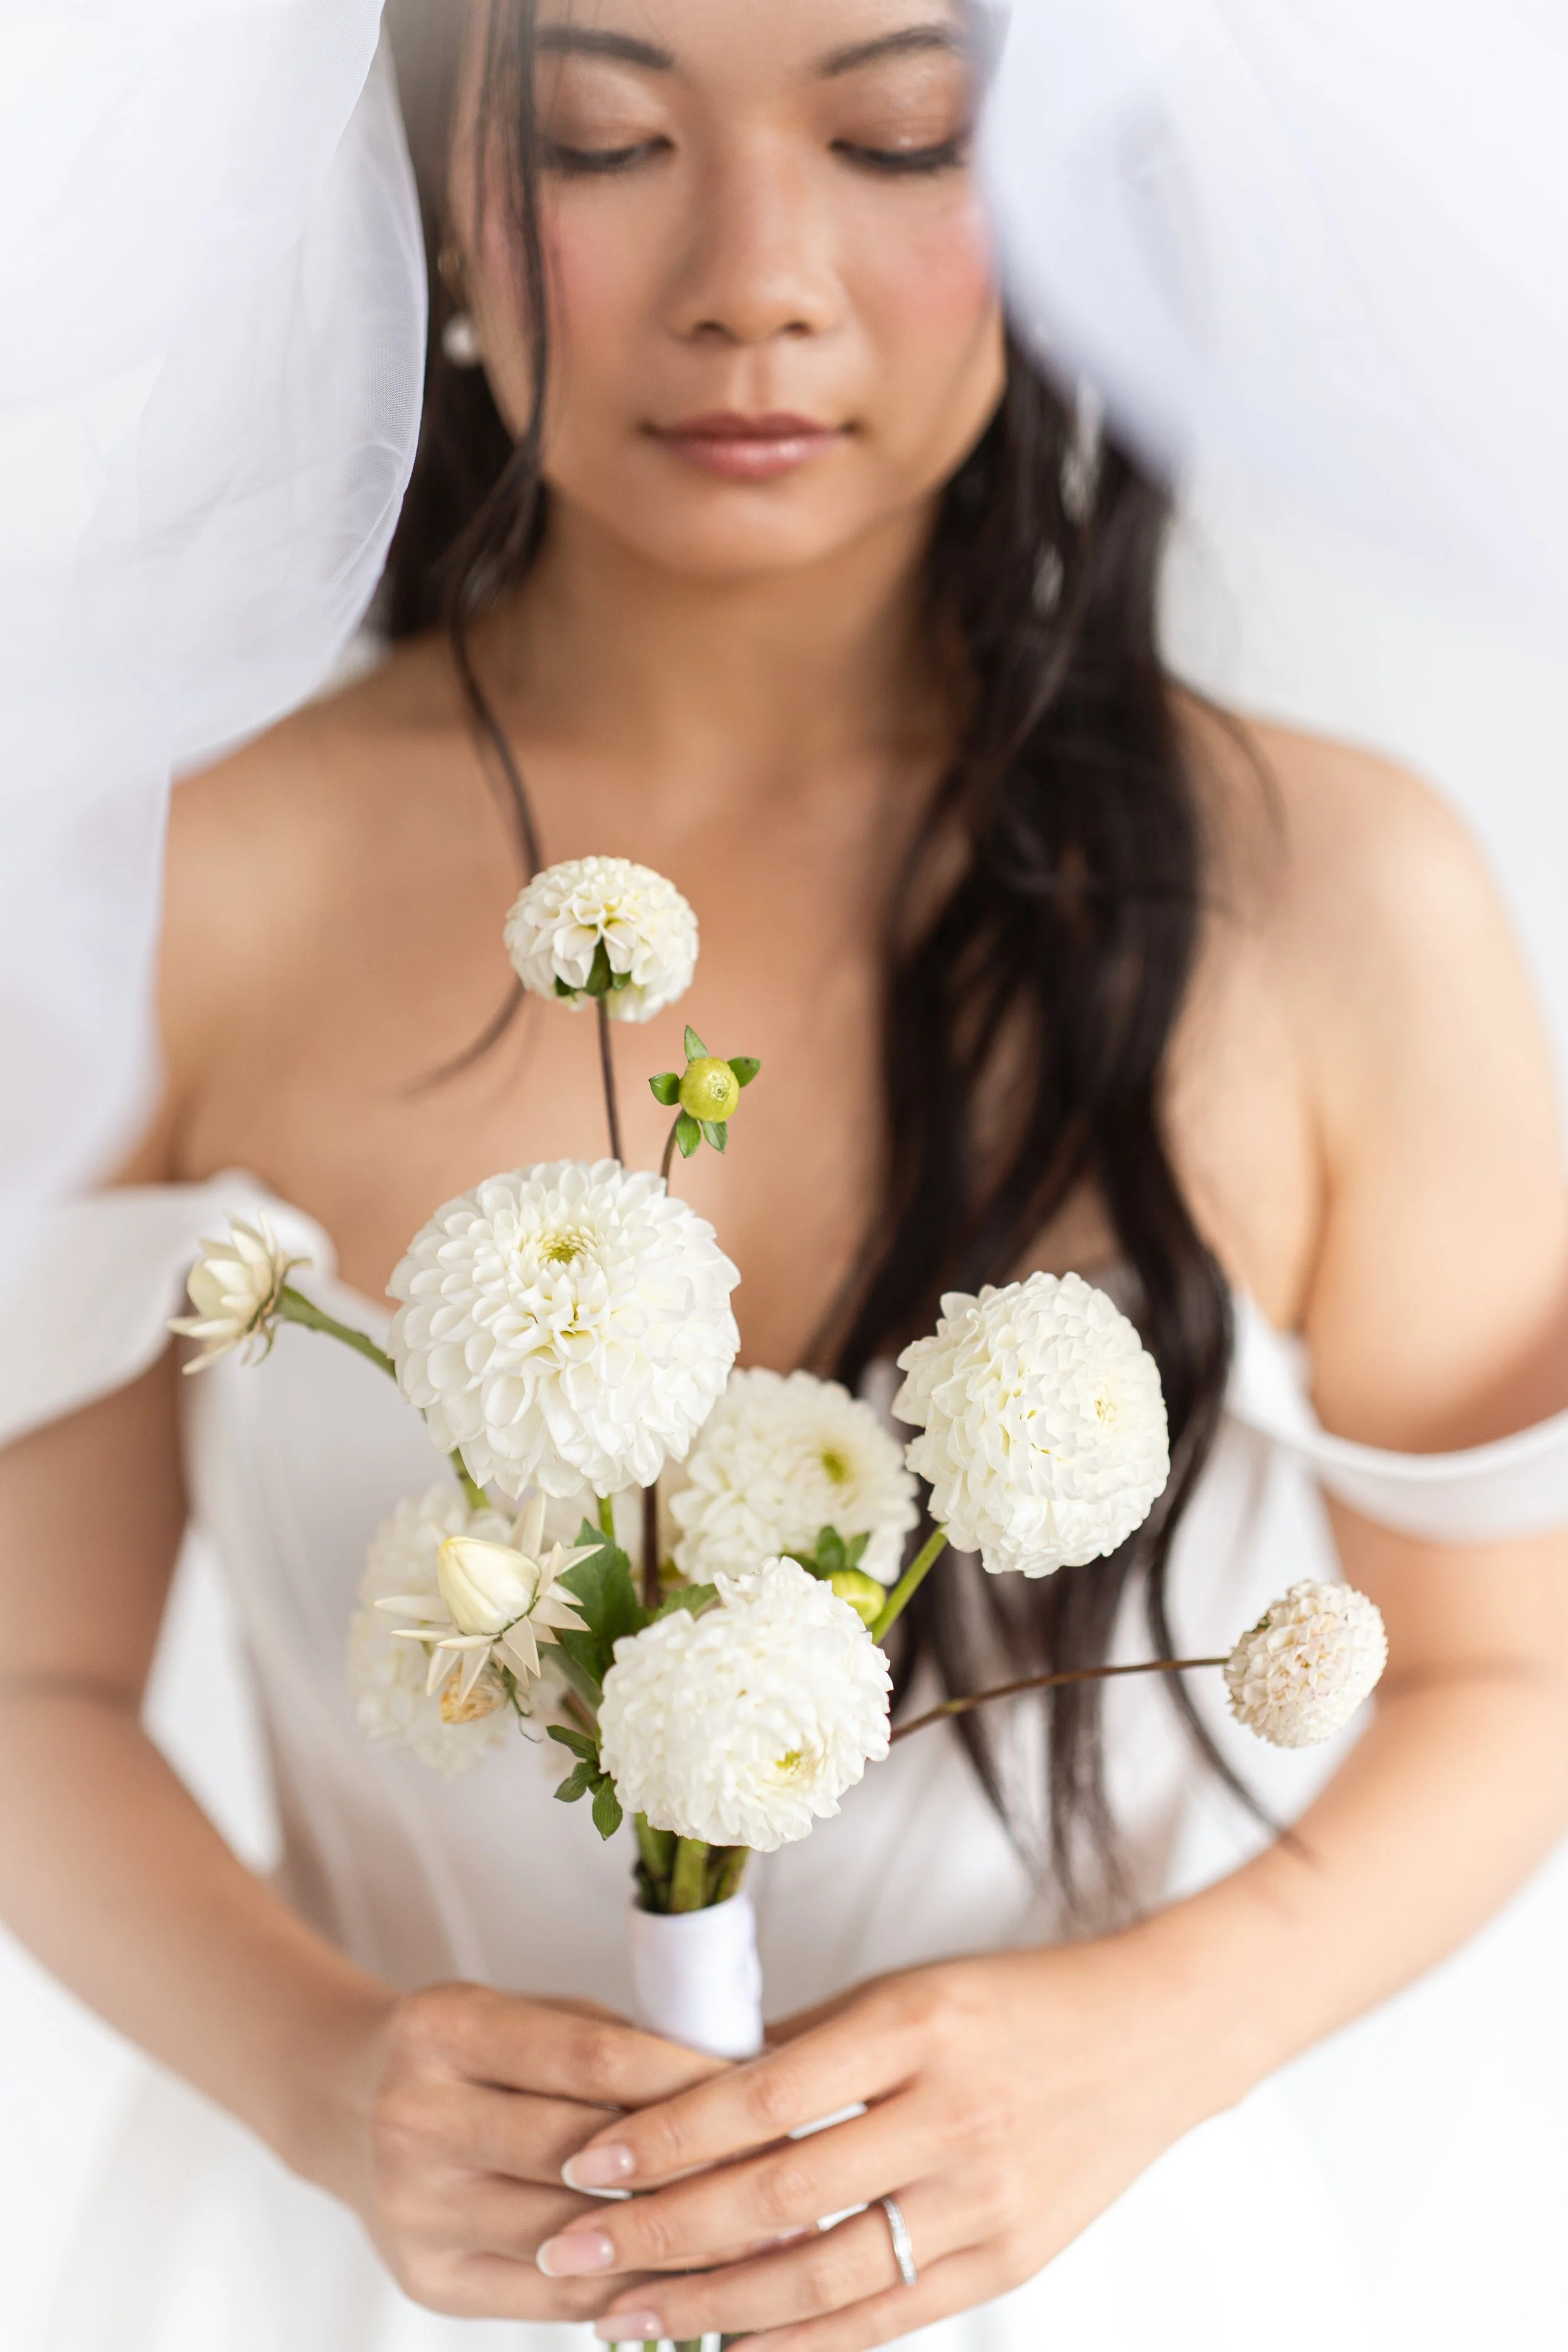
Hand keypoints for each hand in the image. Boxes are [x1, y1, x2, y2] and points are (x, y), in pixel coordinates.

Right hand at [318, 1981, 725, 2321]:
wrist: (343, 2105)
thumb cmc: (466, 2050)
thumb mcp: (521, 2013)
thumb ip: (607, 2043)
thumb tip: (732, 2078)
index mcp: (445, 2029)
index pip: (586, 2058)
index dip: (681, 2077)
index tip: (761, 2086)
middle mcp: (416, 2119)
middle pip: (579, 2154)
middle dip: (690, 2166)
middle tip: (779, 2172)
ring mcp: (414, 2210)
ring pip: (571, 2237)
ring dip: (673, 2243)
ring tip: (760, 2241)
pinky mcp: (426, 2280)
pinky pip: (549, 2298)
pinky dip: (626, 2291)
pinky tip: (691, 2281)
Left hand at [536, 1938, 1231, 2349]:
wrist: (1154, 2039)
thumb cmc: (1016, 2003)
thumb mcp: (905, 1992)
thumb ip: (803, 2047)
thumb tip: (687, 2090)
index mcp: (914, 2027)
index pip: (761, 2095)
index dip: (666, 2137)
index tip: (586, 2163)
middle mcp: (949, 2115)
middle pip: (778, 2194)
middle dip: (660, 2232)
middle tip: (572, 2253)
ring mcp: (983, 2199)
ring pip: (823, 2275)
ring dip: (710, 2306)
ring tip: (623, 2319)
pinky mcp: (1008, 2261)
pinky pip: (885, 2318)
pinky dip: (801, 2344)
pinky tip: (730, 2349)